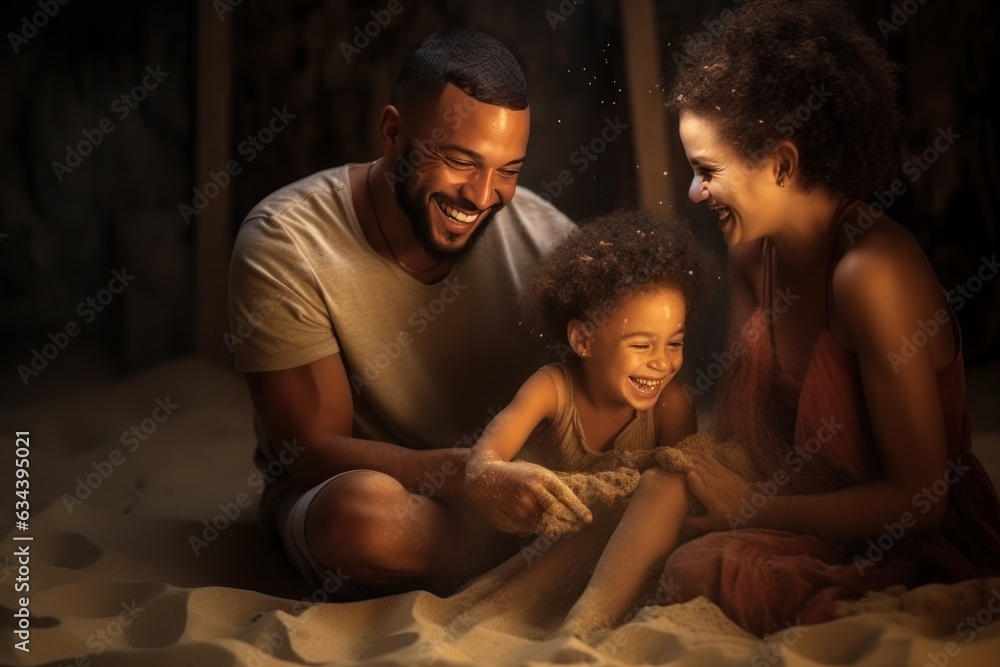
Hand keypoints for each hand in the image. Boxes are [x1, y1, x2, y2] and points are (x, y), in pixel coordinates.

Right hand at [465, 459, 592, 536]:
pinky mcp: (514, 516)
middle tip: (579, 527)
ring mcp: (524, 505)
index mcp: (543, 477)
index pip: (566, 497)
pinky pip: (532, 528)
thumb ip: (550, 488)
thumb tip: (569, 508)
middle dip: (571, 523)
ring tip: (565, 530)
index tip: (588, 519)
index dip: (578, 510)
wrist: (485, 476)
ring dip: (557, 529)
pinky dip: (540, 529)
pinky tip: (545, 528)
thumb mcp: (535, 473)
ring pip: (547, 523)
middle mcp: (535, 491)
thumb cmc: (515, 474)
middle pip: (559, 513)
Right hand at [684, 455, 756, 531]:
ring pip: (707, 466)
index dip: (685, 474)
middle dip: (689, 466)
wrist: (755, 510)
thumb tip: (682, 518)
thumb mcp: (712, 524)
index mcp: (708, 496)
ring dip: (698, 461)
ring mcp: (722, 477)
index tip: (678, 470)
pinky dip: (709, 459)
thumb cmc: (732, 518)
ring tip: (690, 456)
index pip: (694, 481)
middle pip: (699, 471)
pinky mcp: (730, 474)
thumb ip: (696, 522)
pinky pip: (717, 464)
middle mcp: (713, 484)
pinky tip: (704, 455)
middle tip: (680, 462)